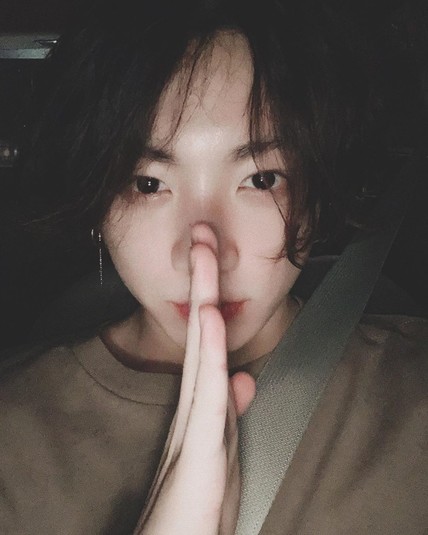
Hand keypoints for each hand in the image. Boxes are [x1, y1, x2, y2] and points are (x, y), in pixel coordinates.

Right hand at [135, 223, 255, 534]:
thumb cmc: (196, 509)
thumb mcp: (220, 453)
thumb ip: (230, 414)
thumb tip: (243, 378)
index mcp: (198, 409)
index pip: (206, 343)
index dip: (209, 299)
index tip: (211, 261)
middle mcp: (190, 410)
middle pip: (200, 334)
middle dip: (202, 283)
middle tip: (202, 237)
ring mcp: (191, 429)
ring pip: (201, 352)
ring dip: (204, 300)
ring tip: (204, 255)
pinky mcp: (196, 456)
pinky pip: (206, 395)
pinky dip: (210, 354)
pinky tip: (212, 319)